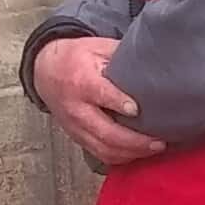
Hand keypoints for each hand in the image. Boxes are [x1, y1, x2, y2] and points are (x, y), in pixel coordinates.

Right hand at [33, 36, 165, 165]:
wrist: (46, 71)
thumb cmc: (76, 58)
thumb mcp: (97, 47)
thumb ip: (121, 54)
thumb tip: (151, 59)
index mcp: (82, 81)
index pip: (100, 94)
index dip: (119, 103)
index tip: (137, 110)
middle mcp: (76, 108)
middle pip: (105, 132)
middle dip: (134, 141)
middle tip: (158, 142)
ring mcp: (75, 126)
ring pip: (103, 148)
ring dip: (130, 152)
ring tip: (153, 149)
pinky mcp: (77, 137)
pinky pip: (99, 154)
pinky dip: (120, 157)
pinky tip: (137, 153)